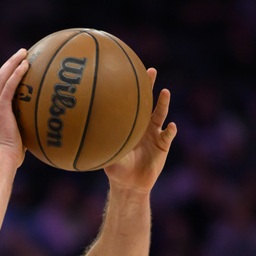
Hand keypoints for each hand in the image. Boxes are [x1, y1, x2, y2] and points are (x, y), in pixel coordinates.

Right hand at [0, 48, 30, 165]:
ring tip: (24, 53)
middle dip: (10, 62)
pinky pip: (9, 86)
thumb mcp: (20, 135)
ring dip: (13, 63)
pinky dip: (16, 74)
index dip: (8, 73)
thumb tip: (44, 123)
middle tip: (23, 53)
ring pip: (2, 77)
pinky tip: (25, 65)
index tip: (19, 65)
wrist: (3, 158)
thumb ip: (27, 125)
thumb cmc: (13, 154)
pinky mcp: (0, 108)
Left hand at [103, 68, 176, 192]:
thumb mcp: (106, 154)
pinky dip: (170, 130)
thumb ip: (101, 144)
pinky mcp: (163, 145)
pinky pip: (168, 136)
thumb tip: (85, 133)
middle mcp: (143, 125)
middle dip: (150, 86)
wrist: (129, 183)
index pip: (131, 103)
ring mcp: (155, 134)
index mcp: (130, 124)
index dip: (132, 88)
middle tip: (150, 71)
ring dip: (163, 103)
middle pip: (148, 101)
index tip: (129, 71)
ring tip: (165, 93)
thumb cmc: (115, 168)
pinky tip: (170, 126)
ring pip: (160, 114)